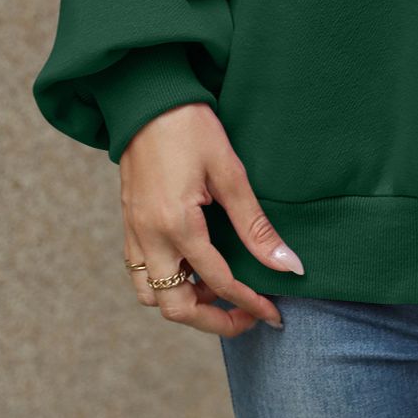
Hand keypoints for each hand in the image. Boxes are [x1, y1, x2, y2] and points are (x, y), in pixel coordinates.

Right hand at [118, 102, 303, 335]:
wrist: (147, 97)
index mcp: (176, 225)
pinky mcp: (129, 223)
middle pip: (174, 307)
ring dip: (185, 303)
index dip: (250, 304)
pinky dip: (168, 283)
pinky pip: (141, 272)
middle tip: (248, 315)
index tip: (274, 314)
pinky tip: (196, 269)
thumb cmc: (191, 127)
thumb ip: (256, 225)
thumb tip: (288, 264)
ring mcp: (134, 232)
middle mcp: (148, 237)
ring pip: (151, 295)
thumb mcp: (230, 172)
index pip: (217, 283)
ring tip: (222, 292)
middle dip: (212, 320)